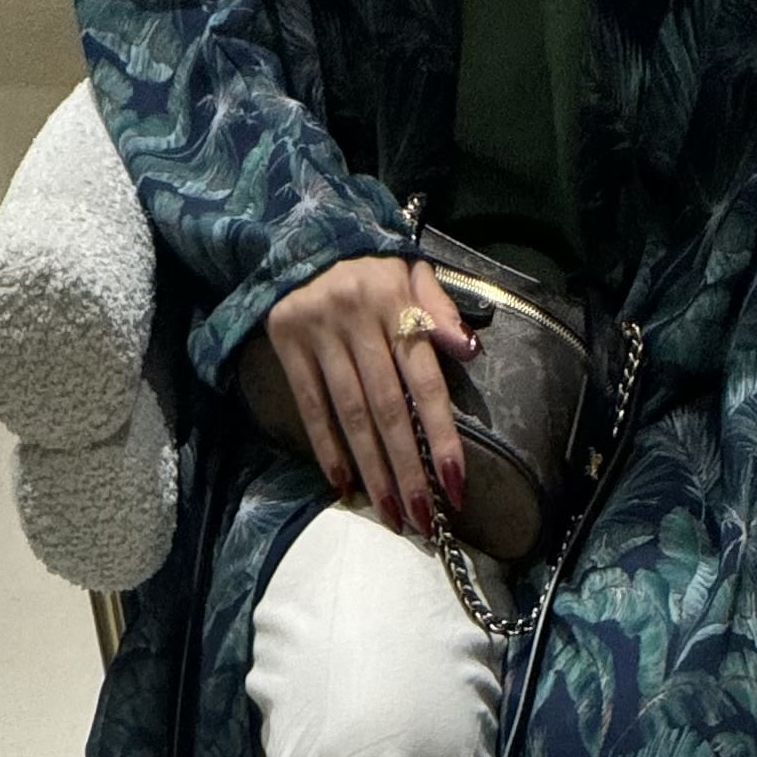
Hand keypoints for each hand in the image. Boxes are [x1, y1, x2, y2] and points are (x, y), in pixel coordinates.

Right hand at [264, 254, 476, 532]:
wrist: (301, 236)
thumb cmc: (370, 269)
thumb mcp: (411, 273)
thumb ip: (440, 311)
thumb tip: (468, 350)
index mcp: (395, 301)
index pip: (425, 381)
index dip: (440, 437)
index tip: (454, 487)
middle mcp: (357, 318)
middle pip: (387, 409)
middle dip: (407, 470)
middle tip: (421, 520)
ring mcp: (319, 333)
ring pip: (350, 415)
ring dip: (371, 471)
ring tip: (390, 514)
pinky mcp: (287, 344)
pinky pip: (311, 407)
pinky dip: (327, 449)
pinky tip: (343, 485)